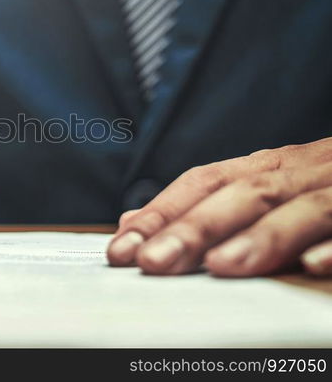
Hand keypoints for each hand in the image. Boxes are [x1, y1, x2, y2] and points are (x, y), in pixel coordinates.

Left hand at [107, 139, 331, 276]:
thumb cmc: (323, 185)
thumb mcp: (266, 186)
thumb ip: (208, 204)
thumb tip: (135, 223)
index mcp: (267, 167)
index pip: (203, 182)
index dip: (162, 211)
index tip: (122, 246)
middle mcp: (301, 171)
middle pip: (242, 194)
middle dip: (195, 227)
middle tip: (153, 262)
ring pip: (302, 208)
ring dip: (261, 237)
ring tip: (222, 266)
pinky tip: (312, 267)